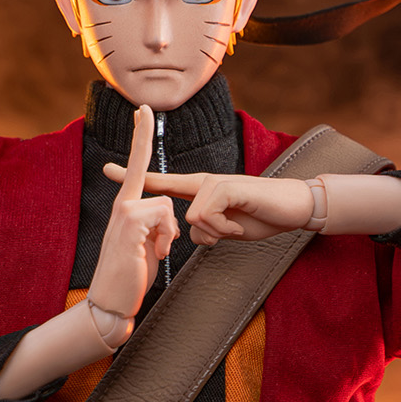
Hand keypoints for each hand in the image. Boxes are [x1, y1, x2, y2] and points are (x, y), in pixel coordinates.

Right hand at [89, 104, 180, 316]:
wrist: (110, 303)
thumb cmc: (129, 280)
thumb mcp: (146, 249)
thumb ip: (157, 230)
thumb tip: (170, 224)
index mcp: (127, 210)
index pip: (137, 170)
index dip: (140, 142)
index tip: (141, 115)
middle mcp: (122, 206)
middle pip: (139, 166)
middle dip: (141, 136)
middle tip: (142, 105)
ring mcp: (123, 214)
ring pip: (164, 204)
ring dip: (170, 232)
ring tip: (157, 252)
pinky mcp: (129, 224)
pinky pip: (163, 217)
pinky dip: (166, 238)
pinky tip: (155, 254)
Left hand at [104, 162, 315, 246]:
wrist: (293, 208)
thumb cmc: (261, 217)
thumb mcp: (226, 230)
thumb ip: (206, 229)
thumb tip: (192, 233)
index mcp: (199, 191)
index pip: (161, 182)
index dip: (133, 175)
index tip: (106, 168)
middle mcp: (203, 182)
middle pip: (172, 198)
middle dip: (174, 216)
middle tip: (224, 226)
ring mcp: (214, 182)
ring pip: (191, 219)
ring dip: (216, 233)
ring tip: (238, 227)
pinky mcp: (226, 186)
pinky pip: (206, 217)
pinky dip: (224, 229)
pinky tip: (242, 225)